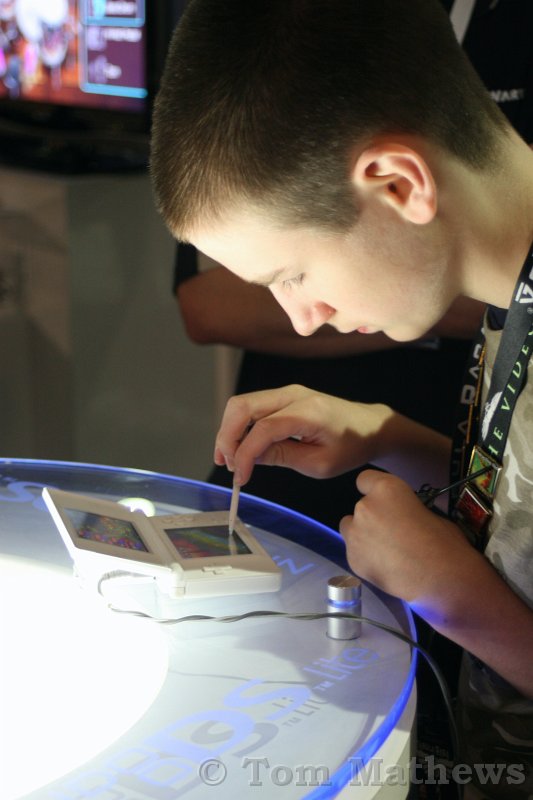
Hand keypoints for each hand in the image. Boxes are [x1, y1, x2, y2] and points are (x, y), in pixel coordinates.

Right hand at [214, 384, 392, 484]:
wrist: (369, 427)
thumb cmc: (350, 447)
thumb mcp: (320, 463)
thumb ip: (282, 457)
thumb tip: (249, 458)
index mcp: (308, 412)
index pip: (263, 429)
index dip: (245, 454)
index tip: (240, 478)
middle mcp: (293, 394)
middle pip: (242, 406)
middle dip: (228, 437)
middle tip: (228, 465)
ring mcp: (286, 392)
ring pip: (241, 404)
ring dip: (230, 431)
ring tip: (231, 460)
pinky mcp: (283, 397)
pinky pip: (251, 406)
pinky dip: (240, 426)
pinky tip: (240, 448)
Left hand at [339, 469, 473, 611]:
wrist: (441, 579)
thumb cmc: (444, 542)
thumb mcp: (428, 512)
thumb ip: (406, 509)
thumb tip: (401, 517)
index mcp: (386, 489)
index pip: (365, 480)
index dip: (373, 490)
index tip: (383, 502)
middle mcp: (364, 507)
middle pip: (360, 508)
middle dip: (373, 518)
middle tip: (392, 534)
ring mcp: (354, 534)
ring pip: (351, 529)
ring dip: (363, 536)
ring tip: (386, 552)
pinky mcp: (352, 559)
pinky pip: (355, 553)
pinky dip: (366, 558)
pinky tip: (386, 568)